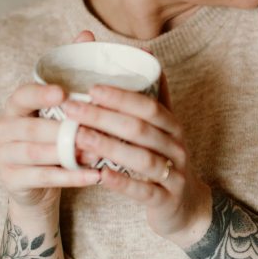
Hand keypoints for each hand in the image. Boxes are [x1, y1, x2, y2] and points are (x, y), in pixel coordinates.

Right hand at [0, 30, 100, 208]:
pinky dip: (72, 177)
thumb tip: (87, 34)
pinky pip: (44, 179)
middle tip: (94, 129)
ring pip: (37, 154)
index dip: (40, 94)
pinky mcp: (13, 181)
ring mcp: (4, 156)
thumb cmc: (55, 135)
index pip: (22, 95)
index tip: (62, 92)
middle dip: (64, 130)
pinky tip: (96, 176)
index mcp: (15, 106)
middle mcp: (4, 128)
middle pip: (31, 128)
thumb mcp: (62, 106)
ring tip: (100, 152)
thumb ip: (71, 71)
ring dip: (69, 153)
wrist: (39, 183)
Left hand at [62, 75, 211, 244]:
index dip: (121, 96)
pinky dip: (122, 183)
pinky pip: (144, 191)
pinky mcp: (167, 201)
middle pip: (141, 129)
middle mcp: (176, 147)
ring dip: (108, 147)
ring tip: (79, 138)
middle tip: (71, 109)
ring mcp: (174, 175)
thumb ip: (152, 94)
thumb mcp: (162, 128)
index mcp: (173, 126)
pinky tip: (100, 175)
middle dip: (104, 117)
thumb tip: (145, 52)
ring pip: (142, 159)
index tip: (90, 88)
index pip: (149, 106)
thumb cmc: (164, 159)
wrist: (185, 206)